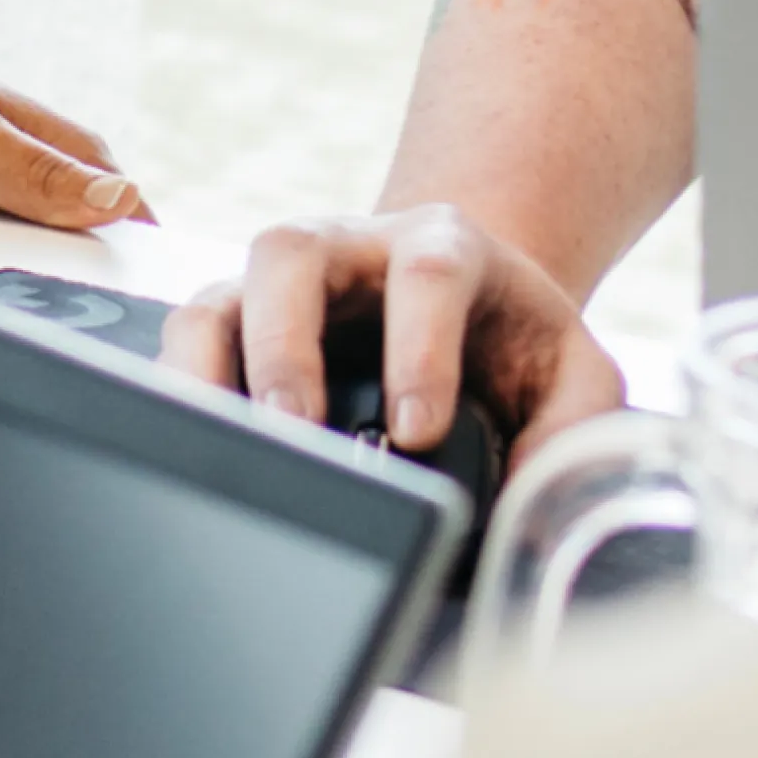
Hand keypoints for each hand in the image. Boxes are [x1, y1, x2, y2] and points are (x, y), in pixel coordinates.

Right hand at [187, 201, 616, 456]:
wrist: (468, 309)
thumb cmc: (512, 345)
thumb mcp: (572, 373)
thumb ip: (578, 429)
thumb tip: (545, 510)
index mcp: (445, 246)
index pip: (426, 274)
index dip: (418, 348)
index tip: (417, 432)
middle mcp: (351, 247)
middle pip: (292, 254)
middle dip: (286, 342)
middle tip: (296, 424)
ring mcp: (283, 282)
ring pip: (223, 293)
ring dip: (211, 367)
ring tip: (222, 440)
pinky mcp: (239, 318)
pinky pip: (188, 335)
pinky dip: (179, 385)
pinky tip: (189, 440)